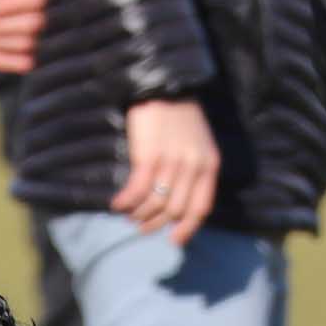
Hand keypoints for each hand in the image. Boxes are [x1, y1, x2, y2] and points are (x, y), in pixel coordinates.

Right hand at [112, 98, 219, 247]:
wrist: (163, 85)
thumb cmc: (178, 115)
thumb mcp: (197, 144)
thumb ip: (194, 172)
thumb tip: (177, 205)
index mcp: (208, 165)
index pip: (200, 208)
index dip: (187, 229)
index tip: (174, 240)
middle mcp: (193, 166)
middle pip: (174, 211)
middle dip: (156, 224)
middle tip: (141, 227)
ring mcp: (172, 162)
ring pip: (155, 204)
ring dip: (139, 215)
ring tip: (128, 215)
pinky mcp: (149, 157)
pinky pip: (137, 191)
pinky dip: (126, 202)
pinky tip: (117, 204)